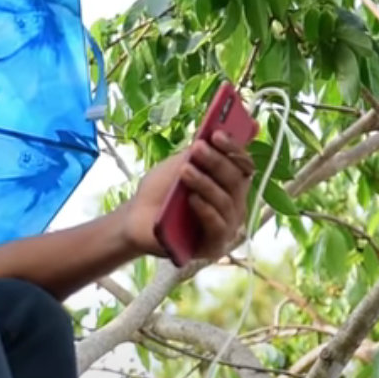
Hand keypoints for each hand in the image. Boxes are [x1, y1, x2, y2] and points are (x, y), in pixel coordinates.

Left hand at [119, 131, 255, 260]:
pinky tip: (192, 199)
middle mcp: (234, 205)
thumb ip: (198, 151)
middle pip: (237, 181)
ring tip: (185, 171)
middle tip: (197, 148)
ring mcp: (226, 227)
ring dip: (205, 184)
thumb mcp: (178, 165)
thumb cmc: (160, 191)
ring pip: (226, 202)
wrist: (135, 218)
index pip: (243, 164)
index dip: (233, 148)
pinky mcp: (213, 246)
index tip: (216, 133)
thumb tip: (218, 130)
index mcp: (230, 184)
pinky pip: (217, 228)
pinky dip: (206, 211)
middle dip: (217, 162)